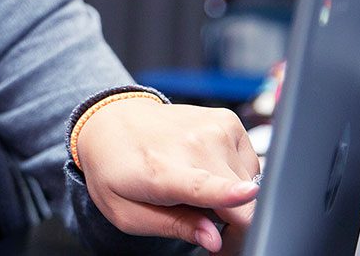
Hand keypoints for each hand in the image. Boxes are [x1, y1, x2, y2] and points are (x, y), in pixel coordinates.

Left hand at [75, 98, 260, 253]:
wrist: (110, 122)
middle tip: (204, 223)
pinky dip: (233, 173)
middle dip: (234, 221)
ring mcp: (212, 129)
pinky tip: (206, 167)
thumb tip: (214, 239)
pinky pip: (249, 163)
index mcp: (161, 171)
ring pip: (249, 182)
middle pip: (241, 197)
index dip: (229, 194)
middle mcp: (191, 144)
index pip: (201, 185)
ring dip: (232, 195)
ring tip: (198, 188)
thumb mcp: (128, 214)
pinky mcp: (227, 120)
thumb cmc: (116, 169)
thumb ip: (174, 227)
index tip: (247, 194)